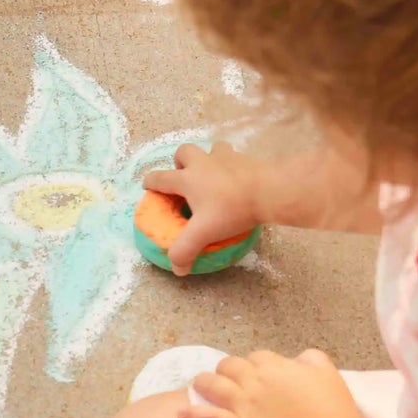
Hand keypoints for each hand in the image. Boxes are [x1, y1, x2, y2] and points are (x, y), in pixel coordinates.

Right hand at [140, 140, 262, 274]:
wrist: (269, 192)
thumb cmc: (232, 210)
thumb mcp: (204, 233)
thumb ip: (186, 250)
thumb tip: (178, 269)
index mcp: (188, 179)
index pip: (161, 178)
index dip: (151, 182)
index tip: (148, 185)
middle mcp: (203, 163)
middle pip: (184, 152)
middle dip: (180, 162)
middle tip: (186, 178)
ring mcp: (226, 157)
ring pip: (211, 149)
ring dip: (207, 160)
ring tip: (213, 176)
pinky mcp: (246, 159)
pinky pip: (234, 157)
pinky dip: (231, 166)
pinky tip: (237, 180)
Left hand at [179, 348, 362, 417]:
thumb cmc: (333, 411)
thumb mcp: (328, 372)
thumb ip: (310, 359)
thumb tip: (297, 359)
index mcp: (277, 366)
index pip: (256, 357)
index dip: (254, 365)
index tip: (256, 375)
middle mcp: (255, 381)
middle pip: (229, 366)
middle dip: (225, 370)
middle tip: (226, 380)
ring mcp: (244, 405)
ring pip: (212, 385)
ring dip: (203, 383)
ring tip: (199, 387)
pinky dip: (193, 414)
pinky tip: (182, 414)